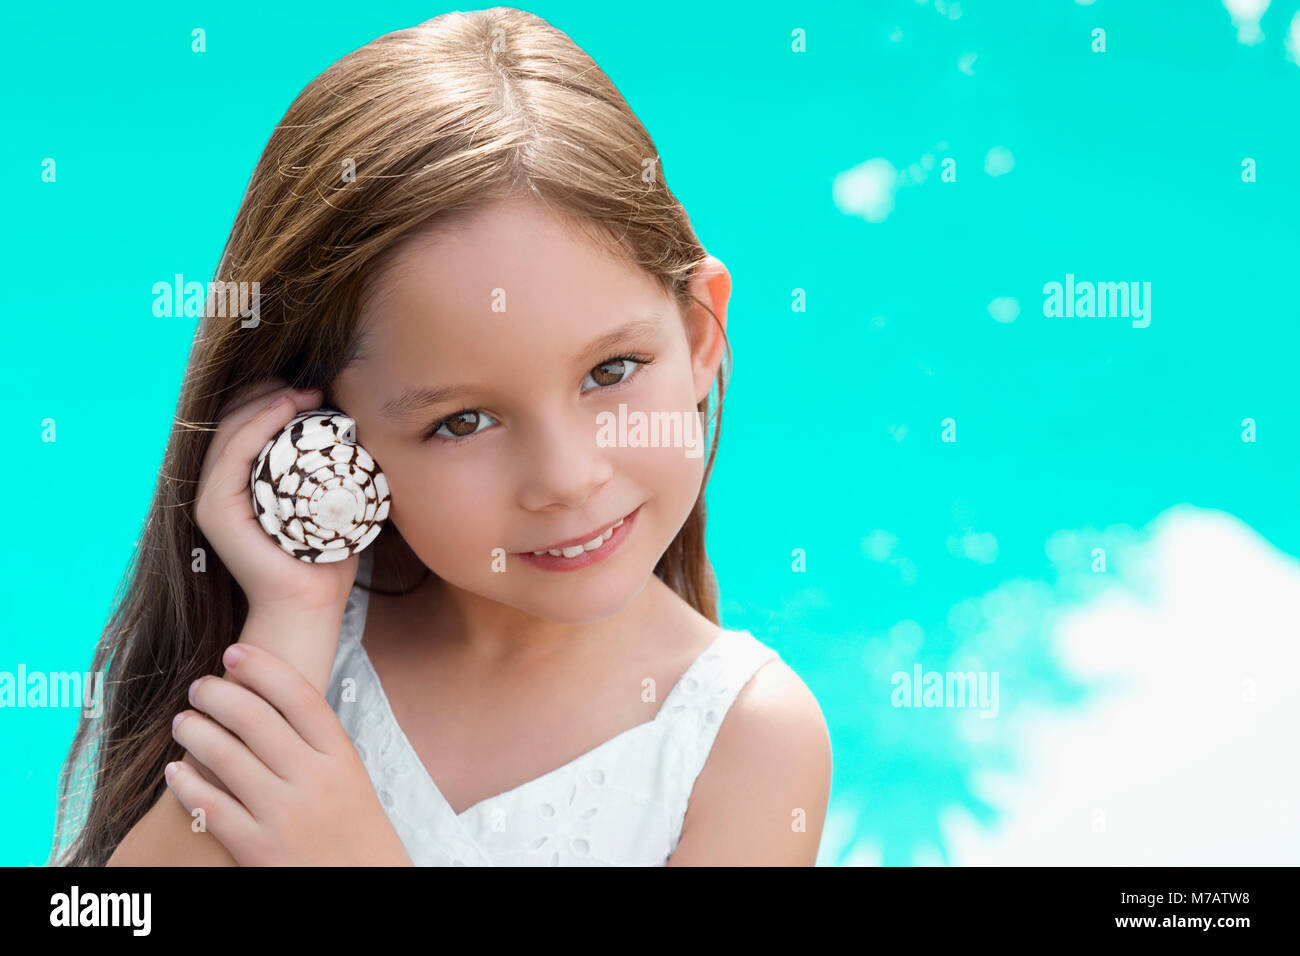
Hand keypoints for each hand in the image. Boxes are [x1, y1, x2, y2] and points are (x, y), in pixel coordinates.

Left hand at [165, 642, 412, 865]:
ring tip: (182, 722)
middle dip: (217, 694)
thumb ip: (318, 744)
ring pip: (224, 756)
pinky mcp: (256, 849)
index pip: (298, 695)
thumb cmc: (354, 830)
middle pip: (254, 718)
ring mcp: (283, 814)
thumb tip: (270, 700)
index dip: (262, 667)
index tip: (234, 652)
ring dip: (194, 731)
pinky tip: (175, 772)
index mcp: (341, 757)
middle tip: (199, 687)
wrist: (363, 885)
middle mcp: (313, 780)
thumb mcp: (351, 778)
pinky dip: (185, 784)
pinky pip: (208, 806)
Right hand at [194, 376, 359, 612]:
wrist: (312, 602)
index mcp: (239, 482)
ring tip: (307, 393)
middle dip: (270, 392)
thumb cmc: (324, 555)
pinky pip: (232, 455)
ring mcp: (212, 497)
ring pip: (231, 430)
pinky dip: (257, 425)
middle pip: (234, 419)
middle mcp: (218, 486)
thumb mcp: (328, 502)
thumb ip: (330, 470)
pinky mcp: (215, 510)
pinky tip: (286, 409)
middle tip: (313, 386)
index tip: (315, 388)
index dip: (272, 396)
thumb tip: (357, 429)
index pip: (245, 423)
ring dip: (268, 402)